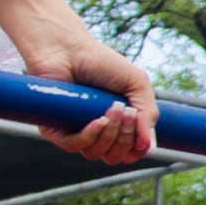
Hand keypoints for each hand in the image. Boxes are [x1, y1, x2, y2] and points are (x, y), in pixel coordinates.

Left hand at [0, 0, 163, 165]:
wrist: (68, 48)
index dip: (137, 146)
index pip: (130, 152)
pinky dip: (90, 136)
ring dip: (109, 135)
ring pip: (96, 154)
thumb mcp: (137, 83)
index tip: (138, 121)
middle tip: (125, 111)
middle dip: (125, 137)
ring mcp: (75, 132)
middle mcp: (96, 132)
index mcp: (117, 123)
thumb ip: (148, 114)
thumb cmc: (101, 62)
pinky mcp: (55, 130)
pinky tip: (97, 120)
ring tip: (111, 108)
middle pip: (115, 157)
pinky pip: (74, 147)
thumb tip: (150, 148)